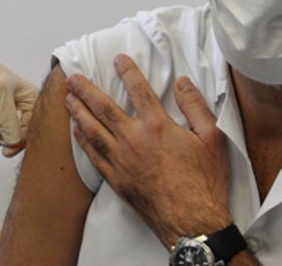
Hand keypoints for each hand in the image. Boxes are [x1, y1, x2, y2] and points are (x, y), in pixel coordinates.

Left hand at [0, 42, 37, 156]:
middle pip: (19, 136)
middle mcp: (21, 109)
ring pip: (4, 138)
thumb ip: (7, 117)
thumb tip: (14, 141)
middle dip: (2, 129)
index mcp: (31, 99)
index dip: (20, 137)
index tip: (7, 142)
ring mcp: (6, 116)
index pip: (33, 128)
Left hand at [65, 54, 231, 248]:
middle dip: (86, 90)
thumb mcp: (213, 139)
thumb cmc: (205, 182)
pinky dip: (83, 141)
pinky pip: (94, 156)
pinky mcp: (117, 180)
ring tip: (68, 99)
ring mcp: (122, 161)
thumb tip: (183, 83)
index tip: (118, 59)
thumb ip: (196, 107)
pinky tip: (77, 132)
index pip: (139, 90)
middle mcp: (134, 140)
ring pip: (93, 130)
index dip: (128, 71)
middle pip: (104, 108)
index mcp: (157, 127)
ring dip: (78, 112)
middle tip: (72, 78)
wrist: (193, 223)